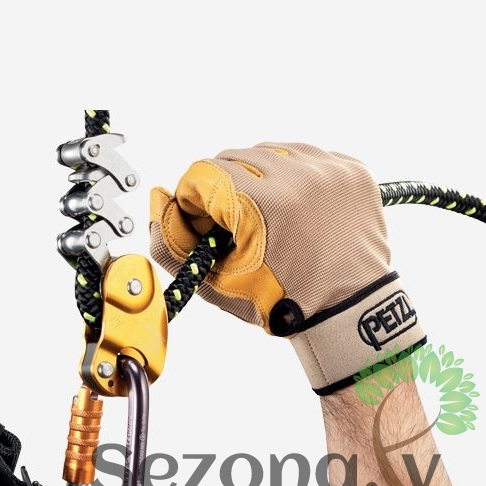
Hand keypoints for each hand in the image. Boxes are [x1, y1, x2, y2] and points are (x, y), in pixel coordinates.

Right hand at [150, 143, 425, 394]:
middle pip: (234, 157)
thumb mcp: (217, 283)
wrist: (348, 310)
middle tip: (240, 222)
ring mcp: (329, 170)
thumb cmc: (284, 302)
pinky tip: (298, 207)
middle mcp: (299, 176)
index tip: (208, 221)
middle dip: (226, 189)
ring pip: (269, 152)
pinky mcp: (350, 170)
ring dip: (260, 179)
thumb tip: (159, 201)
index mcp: (263, 203)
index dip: (196, 200)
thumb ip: (173, 244)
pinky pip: (305, 156)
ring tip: (271, 215)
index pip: (202, 174)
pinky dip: (294, 176)